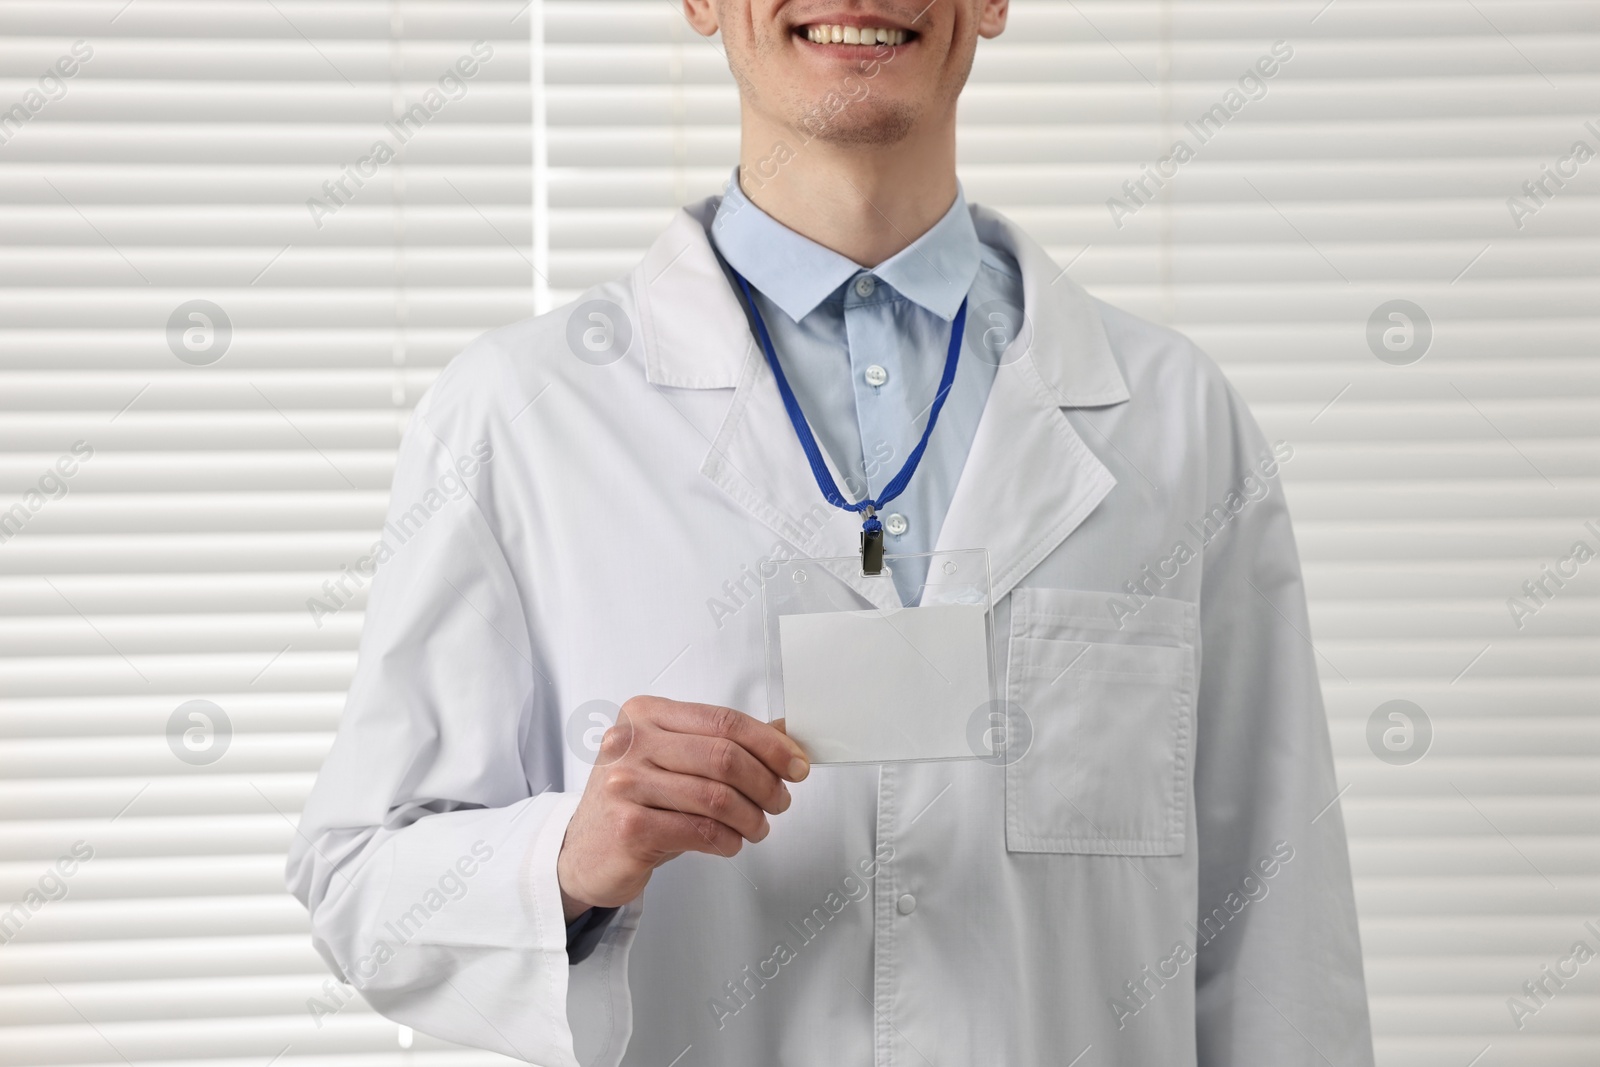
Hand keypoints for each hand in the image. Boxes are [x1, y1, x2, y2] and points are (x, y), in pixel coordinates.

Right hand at [556, 697, 809, 920]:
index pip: (723, 720)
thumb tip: (783, 732)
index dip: (769, 744)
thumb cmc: (636, 802)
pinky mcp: (629, 827)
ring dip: (751, 817)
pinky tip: (730, 842)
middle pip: (724, 756)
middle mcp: (630, 742)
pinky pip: (701, 831)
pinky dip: (728, 840)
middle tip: (780, 800)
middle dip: (766, 783)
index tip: (796, 764)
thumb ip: (722, 742)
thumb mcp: (674, 760)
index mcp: (645, 714)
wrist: (584, 852)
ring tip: (757, 827)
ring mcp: (625, 785)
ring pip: (716, 797)